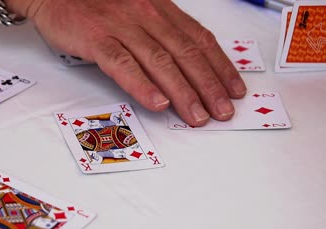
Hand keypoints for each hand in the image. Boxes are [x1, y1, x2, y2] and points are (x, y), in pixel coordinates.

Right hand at [12, 0, 246, 126]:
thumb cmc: (95, 3)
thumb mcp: (136, 9)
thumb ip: (159, 32)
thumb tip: (182, 63)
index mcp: (160, 9)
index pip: (199, 39)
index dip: (220, 66)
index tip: (234, 89)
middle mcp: (147, 15)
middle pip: (186, 53)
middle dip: (209, 85)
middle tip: (223, 111)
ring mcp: (122, 26)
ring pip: (160, 61)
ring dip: (183, 91)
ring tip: (197, 115)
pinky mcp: (97, 39)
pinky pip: (123, 64)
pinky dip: (142, 85)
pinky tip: (157, 102)